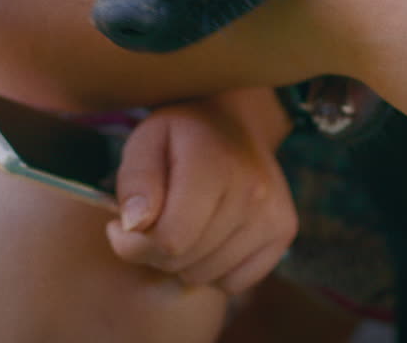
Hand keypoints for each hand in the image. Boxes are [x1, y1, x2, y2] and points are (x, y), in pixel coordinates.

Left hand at [105, 89, 295, 293]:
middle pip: (184, 261)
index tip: (122, 225)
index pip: (170, 238)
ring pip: (207, 275)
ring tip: (183, 226)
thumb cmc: (181, 137)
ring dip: (184, 261)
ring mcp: (274, 214)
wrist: (237, 124)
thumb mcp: (145, 141)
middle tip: (153, 222)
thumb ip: (135, 181)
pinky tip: (210, 238)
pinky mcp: (284, 231)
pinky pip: (235, 282)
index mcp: (214, 164)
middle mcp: (253, 191)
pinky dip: (215, 270)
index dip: (134, 242)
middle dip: (155, 251)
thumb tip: (134, 225)